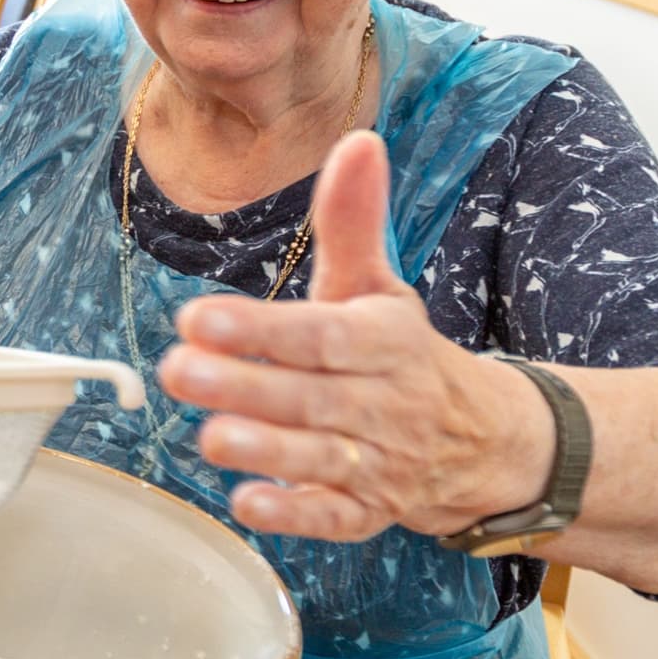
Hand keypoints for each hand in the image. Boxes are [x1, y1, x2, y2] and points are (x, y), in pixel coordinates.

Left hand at [153, 131, 557, 543]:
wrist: (481, 439)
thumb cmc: (401, 354)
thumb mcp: (377, 285)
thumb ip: (353, 220)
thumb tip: (357, 140)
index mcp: (384, 340)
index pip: (321, 334)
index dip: (262, 329)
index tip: (200, 317)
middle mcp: (384, 402)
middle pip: (309, 396)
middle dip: (243, 386)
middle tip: (176, 371)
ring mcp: (378, 461)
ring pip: (320, 457)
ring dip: (265, 450)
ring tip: (208, 437)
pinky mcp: (367, 510)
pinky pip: (335, 518)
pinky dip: (295, 514)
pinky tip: (249, 502)